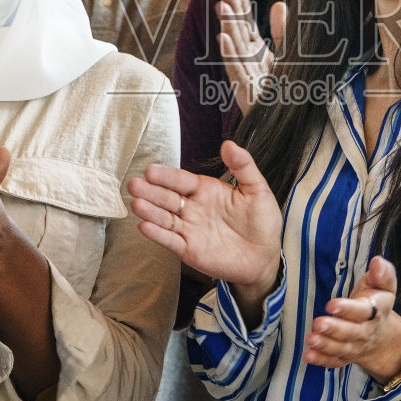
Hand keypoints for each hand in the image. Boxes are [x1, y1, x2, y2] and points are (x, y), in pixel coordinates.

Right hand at [129, 139, 283, 298]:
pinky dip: (157, 234)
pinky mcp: (189, 249)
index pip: (181, 180)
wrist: (265, 256)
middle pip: (167, 197)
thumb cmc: (262, 222)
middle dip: (151, 192)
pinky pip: (170, 240)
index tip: (151, 171)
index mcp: (206, 190)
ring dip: (150, 211)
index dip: (166, 176)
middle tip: (135, 185)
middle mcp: (193, 208)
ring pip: (164, 218)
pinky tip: (144, 226)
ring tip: (136, 205)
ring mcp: (189, 229)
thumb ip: (243, 166)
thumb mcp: (257, 189)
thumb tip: (229, 144)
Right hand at [217, 0, 286, 111]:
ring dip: (228, 28)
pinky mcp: (246, 94)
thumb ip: (282, 32)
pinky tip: (223, 39)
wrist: (291, 124)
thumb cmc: (288, 90)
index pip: (246, 25)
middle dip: (232, 12)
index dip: (240, 7)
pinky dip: (230, 55)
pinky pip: (236, 71)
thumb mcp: (288, 56)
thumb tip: (279, 4)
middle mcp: (249, 63)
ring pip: (235, 49)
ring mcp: (246, 78)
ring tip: (223, 8)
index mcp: (256, 53)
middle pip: (238, 34)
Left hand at [303, 256, 400, 385]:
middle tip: (318, 323)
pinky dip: (322, 360)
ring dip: (326, 345)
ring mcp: (356, 346)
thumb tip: (377, 262)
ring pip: (342, 348)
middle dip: (334, 329)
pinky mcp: (346, 356)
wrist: (383, 334)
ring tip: (311, 339)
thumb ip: (383, 274)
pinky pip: (335, 361)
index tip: (332, 305)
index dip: (348, 309)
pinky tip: (309, 356)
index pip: (363, 311)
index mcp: (376, 311)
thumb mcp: (384, 286)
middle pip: (352, 332)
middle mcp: (366, 331)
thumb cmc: (376, 301)